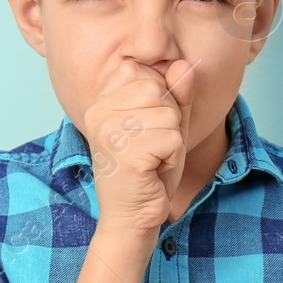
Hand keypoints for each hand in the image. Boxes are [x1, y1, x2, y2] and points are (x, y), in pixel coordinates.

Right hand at [82, 57, 196, 234]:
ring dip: (172, 141)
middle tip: (152, 148)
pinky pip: (172, 138)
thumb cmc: (149, 171)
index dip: (161, 100)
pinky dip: (173, 157)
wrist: (132, 218)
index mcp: (102, 101)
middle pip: (159, 91)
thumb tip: (184, 64)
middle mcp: (99, 112)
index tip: (147, 129)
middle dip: (169, 122)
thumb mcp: (167, 126)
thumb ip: (176, 95)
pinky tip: (154, 170)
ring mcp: (109, 131)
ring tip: (153, 159)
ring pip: (169, 115)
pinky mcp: (126, 152)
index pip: (145, 73)